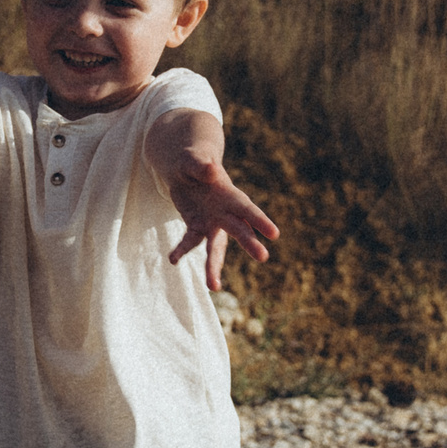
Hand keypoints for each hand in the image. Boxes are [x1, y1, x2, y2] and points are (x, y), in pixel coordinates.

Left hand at [163, 156, 278, 288]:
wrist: (185, 169)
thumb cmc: (194, 160)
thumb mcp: (194, 160)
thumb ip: (202, 166)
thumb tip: (210, 170)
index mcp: (230, 195)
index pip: (247, 209)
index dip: (260, 220)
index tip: (274, 234)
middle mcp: (225, 213)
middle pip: (239, 230)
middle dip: (249, 243)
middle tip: (263, 257)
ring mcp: (211, 223)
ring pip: (214, 247)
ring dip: (213, 266)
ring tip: (213, 287)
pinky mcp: (196, 227)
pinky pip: (189, 241)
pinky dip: (181, 250)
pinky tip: (172, 259)